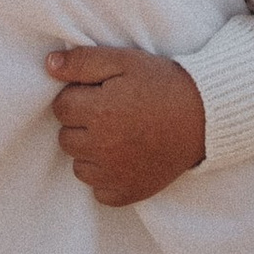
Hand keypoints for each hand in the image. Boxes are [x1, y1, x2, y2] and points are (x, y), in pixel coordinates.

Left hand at [46, 47, 207, 205]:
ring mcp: (114, 175)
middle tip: (111, 112)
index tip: (100, 93)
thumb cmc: (162, 84)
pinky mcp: (127, 193)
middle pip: (66, 137)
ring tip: (118, 134)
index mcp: (98, 112)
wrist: (204, 117)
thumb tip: (49, 64)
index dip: (78, 96)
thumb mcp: (124, 60)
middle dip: (82, 123)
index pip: (61, 107)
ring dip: (90, 151)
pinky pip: (98, 190)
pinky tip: (124, 157)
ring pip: (78, 166)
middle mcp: (102, 148)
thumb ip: (82, 61)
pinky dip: (106, 177)